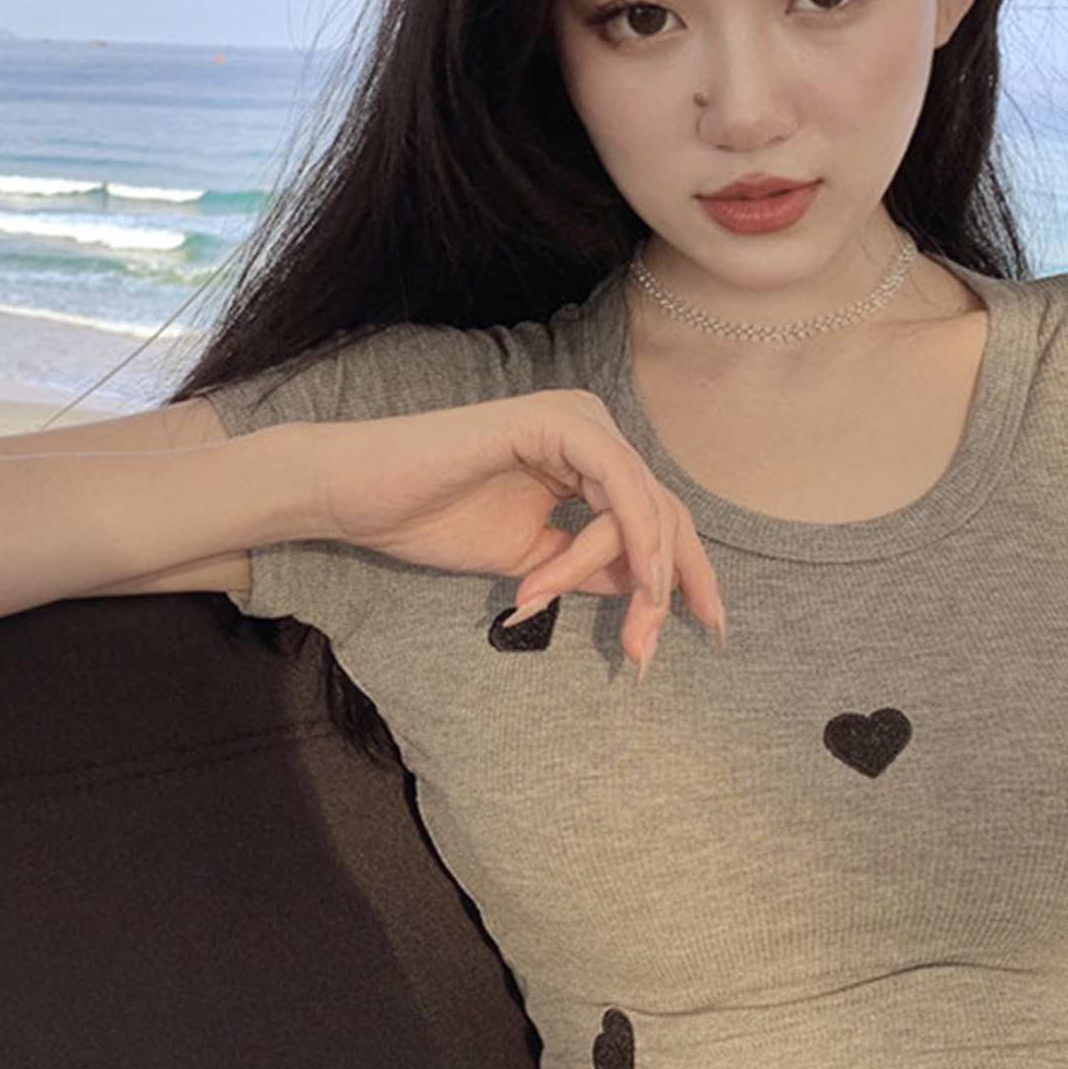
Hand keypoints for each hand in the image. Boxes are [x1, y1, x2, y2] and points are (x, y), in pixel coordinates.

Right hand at [308, 390, 722, 672]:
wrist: (361, 496)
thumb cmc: (432, 519)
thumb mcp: (533, 559)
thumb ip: (589, 566)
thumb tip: (645, 589)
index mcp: (587, 457)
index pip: (656, 515)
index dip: (686, 573)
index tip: (706, 629)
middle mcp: (590, 429)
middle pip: (664, 509)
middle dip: (675, 585)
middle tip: (659, 650)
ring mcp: (574, 419)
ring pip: (645, 502)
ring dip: (644, 576)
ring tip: (630, 634)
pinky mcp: (552, 420)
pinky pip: (615, 477)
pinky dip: (633, 531)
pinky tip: (641, 577)